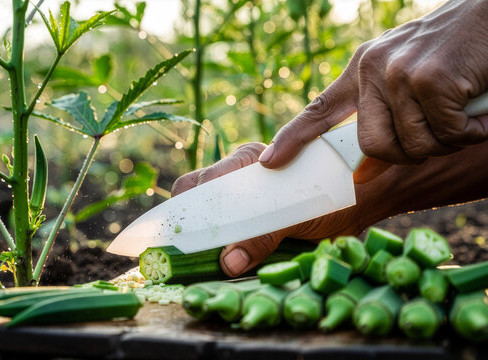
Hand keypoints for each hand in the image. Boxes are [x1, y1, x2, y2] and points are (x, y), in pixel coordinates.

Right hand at [173, 141, 487, 276]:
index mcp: (246, 162)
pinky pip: (228, 222)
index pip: (199, 182)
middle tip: (185, 252)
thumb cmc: (332, 199)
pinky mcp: (256, 211)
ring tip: (200, 258)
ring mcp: (246, 191)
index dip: (181, 208)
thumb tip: (228, 263)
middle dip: (190, 224)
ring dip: (205, 234)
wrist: (364, 197)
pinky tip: (221, 256)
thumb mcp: (297, 219)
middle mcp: (240, 173)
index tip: (172, 235)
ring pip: (211, 210)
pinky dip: (221, 240)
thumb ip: (264, 238)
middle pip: (199, 197)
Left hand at [258, 0, 487, 178]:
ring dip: (447, 140)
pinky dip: (471, 131)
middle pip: (372, 145)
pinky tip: (479, 108)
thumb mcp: (406, 72)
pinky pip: (446, 133)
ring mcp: (399, 73)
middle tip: (438, 135)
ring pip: (414, 145)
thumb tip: (366, 167)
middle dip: (408, 154)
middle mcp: (372, 68)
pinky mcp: (429, 79)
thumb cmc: (453, 51)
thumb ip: (384, 110)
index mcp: (362, 68)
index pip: (320, 108)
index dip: (293, 138)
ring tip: (463, 113)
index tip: (270, 161)